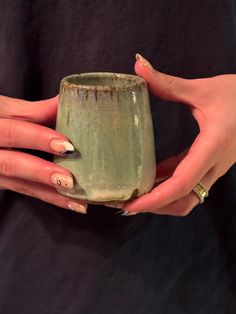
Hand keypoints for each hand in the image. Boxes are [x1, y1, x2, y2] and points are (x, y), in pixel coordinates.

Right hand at [0, 95, 86, 213]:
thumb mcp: (4, 109)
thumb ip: (34, 110)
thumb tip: (67, 100)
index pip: (12, 132)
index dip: (38, 138)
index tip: (66, 145)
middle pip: (12, 164)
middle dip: (42, 172)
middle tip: (70, 180)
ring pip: (20, 185)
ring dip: (50, 194)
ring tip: (78, 202)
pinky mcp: (1, 182)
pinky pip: (25, 192)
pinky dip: (48, 197)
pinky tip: (70, 202)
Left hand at [123, 54, 235, 215]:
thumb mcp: (203, 89)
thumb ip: (168, 83)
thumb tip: (138, 66)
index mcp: (212, 147)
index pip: (181, 183)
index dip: (154, 199)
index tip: (130, 205)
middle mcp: (213, 165)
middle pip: (184, 201)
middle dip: (154, 207)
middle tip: (125, 203)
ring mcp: (213, 167)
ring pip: (187, 197)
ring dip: (161, 201)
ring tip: (133, 195)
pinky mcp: (208, 164)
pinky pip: (187, 182)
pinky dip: (167, 185)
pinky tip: (148, 178)